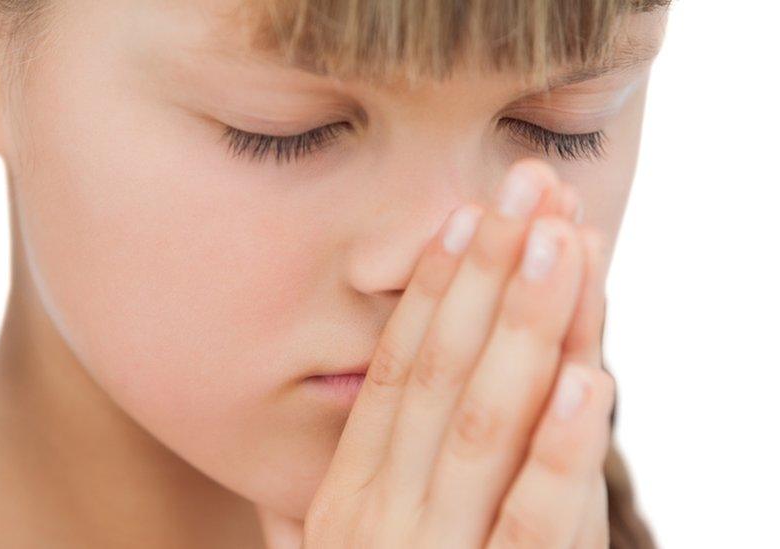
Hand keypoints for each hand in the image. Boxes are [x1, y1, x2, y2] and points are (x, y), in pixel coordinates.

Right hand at [257, 158, 613, 548]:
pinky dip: (560, 445)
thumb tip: (300, 456)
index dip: (433, 289)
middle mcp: (381, 511)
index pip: (393, 370)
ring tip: (563, 239)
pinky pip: (532, 516)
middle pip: (439, 371)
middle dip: (488, 272)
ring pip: (483, 422)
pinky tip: (588, 375)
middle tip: (527, 186)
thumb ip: (321, 506)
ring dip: (526, 324)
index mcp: (347, 492)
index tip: (465, 216)